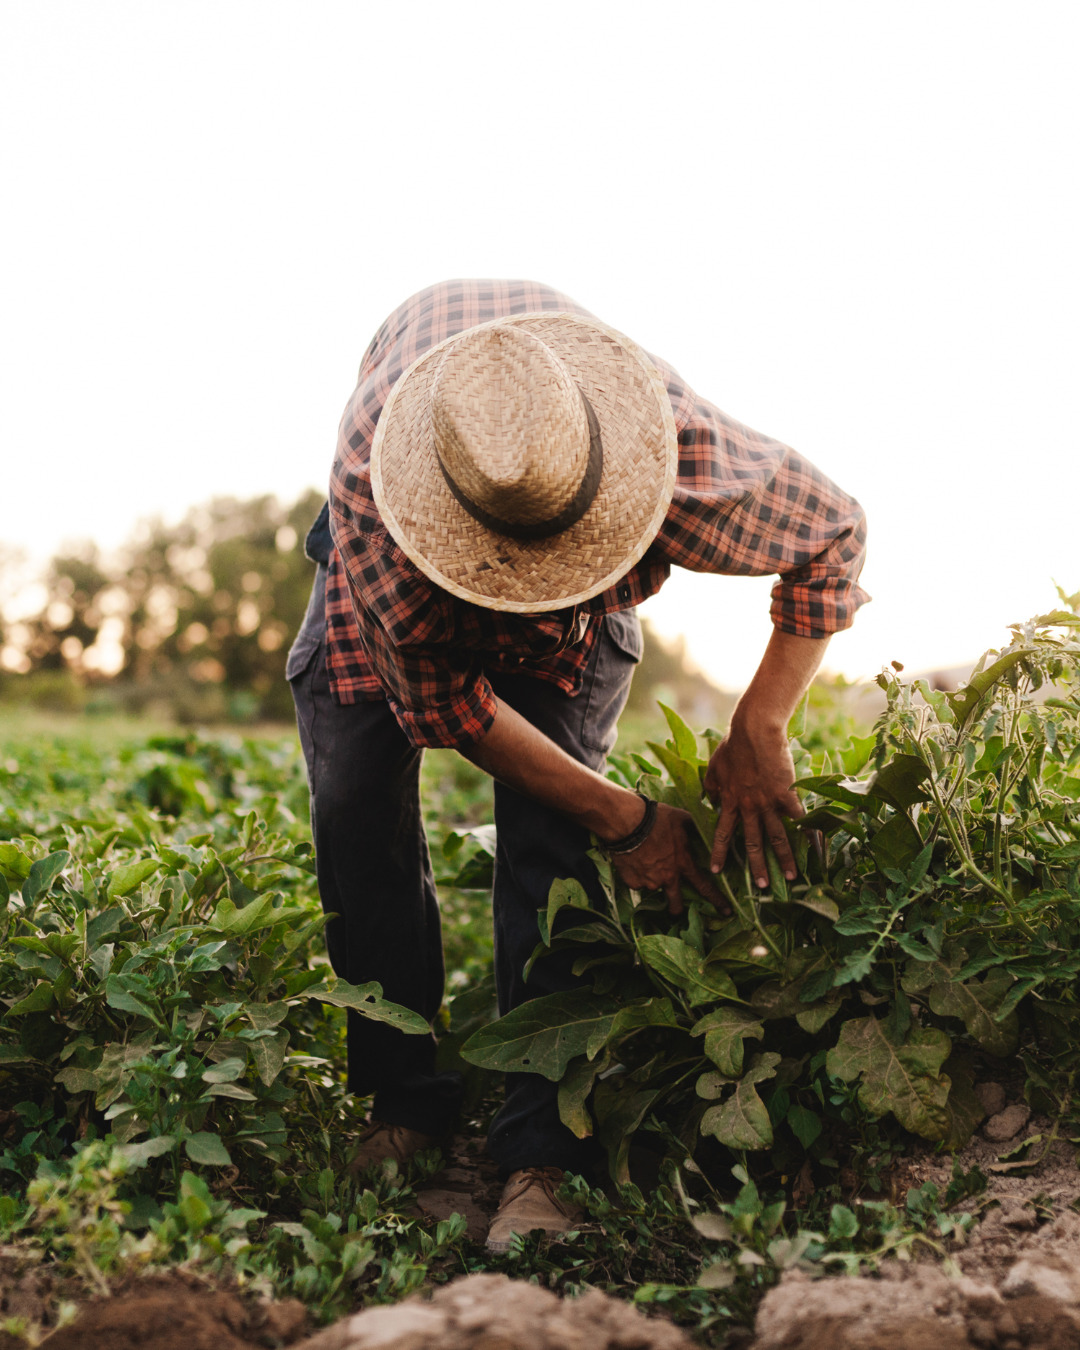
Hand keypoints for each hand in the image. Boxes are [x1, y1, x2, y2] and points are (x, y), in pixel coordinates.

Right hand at [608, 803, 727, 915]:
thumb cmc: (656, 819)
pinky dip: (636, 875)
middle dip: (677, 909)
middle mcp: (668, 878)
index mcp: (683, 864)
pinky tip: (632, 860)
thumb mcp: (681, 818)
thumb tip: (704, 826)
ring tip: (644, 861)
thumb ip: (693, 827)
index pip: (705, 887)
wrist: (627, 823)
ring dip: (652, 880)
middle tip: (675, 908)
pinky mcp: (632, 882)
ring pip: (653, 887)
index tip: (727, 912)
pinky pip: (636, 882)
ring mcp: (649, 882)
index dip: (717, 900)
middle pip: (676, 904)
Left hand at [704, 719, 803, 887]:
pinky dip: (807, 831)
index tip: (716, 871)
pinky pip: (798, 817)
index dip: (719, 852)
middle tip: (762, 886)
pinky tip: (815, 845)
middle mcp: (748, 807)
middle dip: (757, 866)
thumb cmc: (734, 746)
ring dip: (784, 858)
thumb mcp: (714, 768)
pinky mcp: (786, 794)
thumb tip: (711, 799)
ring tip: (791, 876)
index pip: (723, 833)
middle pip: (752, 842)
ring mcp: (768, 802)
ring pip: (776, 836)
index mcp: (730, 801)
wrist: (754, 732)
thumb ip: (712, 786)